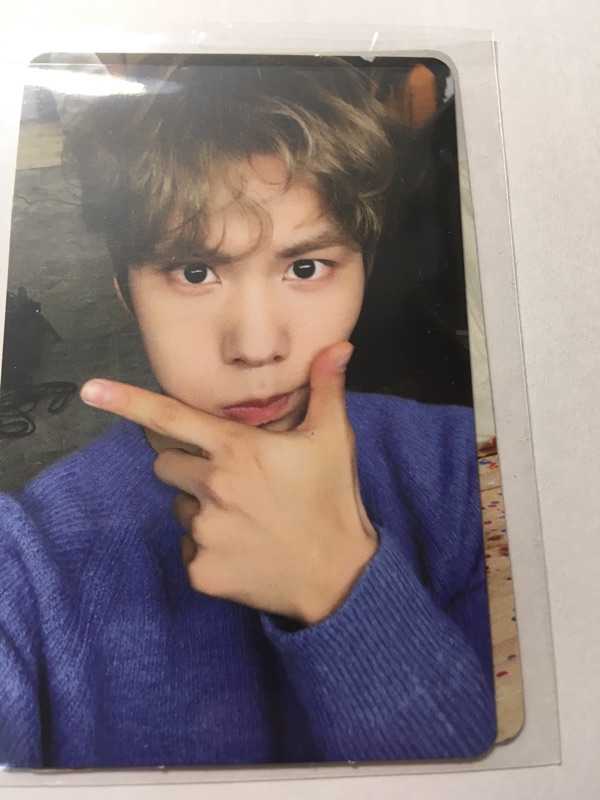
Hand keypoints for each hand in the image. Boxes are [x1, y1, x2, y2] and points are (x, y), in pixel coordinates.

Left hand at [80, 342, 377, 624]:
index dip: (126, 401)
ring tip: (244, 518)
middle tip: (232, 481)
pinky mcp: (201, 570)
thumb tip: (339, 345)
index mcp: (237, 449)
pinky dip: (208, 548)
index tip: (90, 390)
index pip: (171, 418)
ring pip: (179, 508)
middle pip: (166, 464)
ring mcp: (205, 530)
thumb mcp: (334, 439)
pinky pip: (188, 548)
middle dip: (188, 467)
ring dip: (200, 508)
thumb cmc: (333, 501)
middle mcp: (213, 486)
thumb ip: (326, 388)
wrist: (339, 578)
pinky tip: (242, 549)